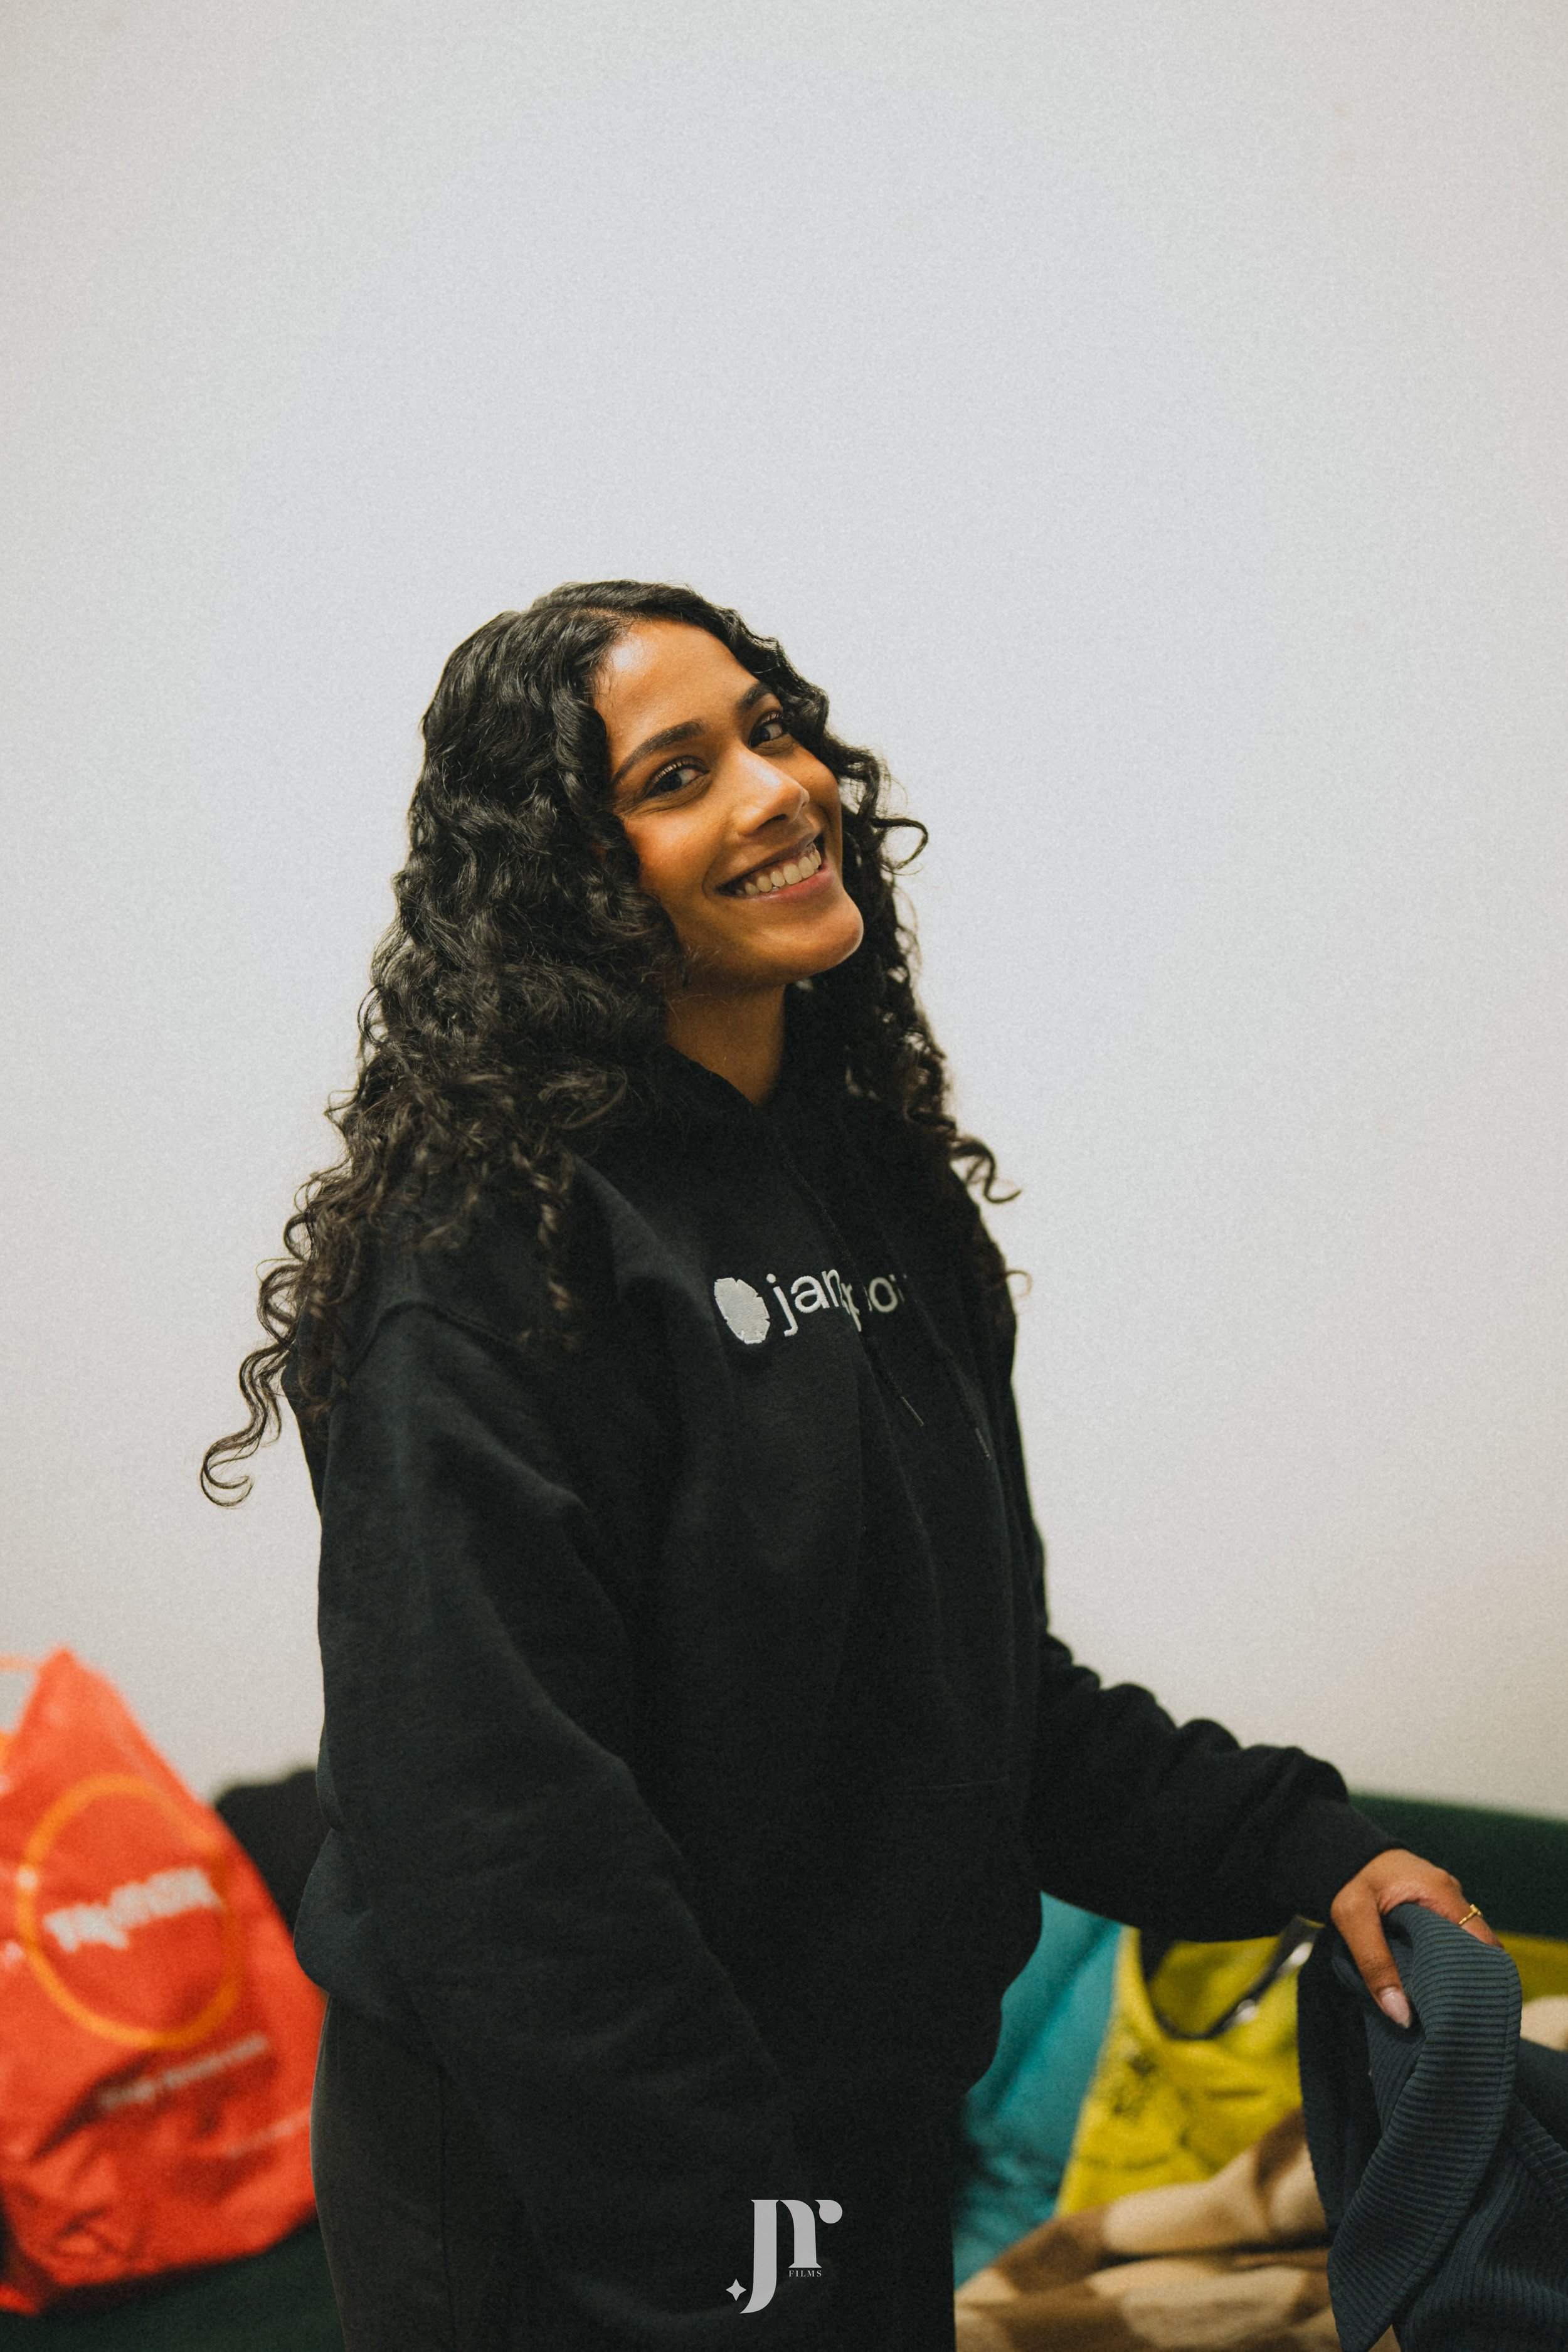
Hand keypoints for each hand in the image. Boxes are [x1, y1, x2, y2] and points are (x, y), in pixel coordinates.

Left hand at [1330, 1847, 1501, 2026]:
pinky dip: (1441, 1961)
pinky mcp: (1431, 1908)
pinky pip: (1446, 1938)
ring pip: (1462, 1945)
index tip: (1476, 2009)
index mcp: (1440, 1893)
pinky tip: (1429, 1985)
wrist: (1340, 1851)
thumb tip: (1402, 2015)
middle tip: (1459, 2017)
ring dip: (1454, 1972)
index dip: (1486, 1977)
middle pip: (1478, 1947)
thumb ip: (1374, 1964)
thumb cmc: (1347, 1878)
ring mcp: (1442, 1901)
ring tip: (1445, 2008)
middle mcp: (1449, 1895)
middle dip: (1471, 1981)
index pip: (1484, 1942)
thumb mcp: (1353, 1919)